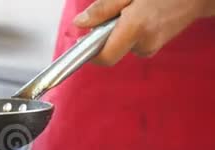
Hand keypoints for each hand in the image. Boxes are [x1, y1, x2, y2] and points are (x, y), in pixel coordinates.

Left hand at [74, 0, 214, 65]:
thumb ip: (103, 9)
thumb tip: (80, 24)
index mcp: (136, 27)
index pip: (105, 57)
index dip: (89, 54)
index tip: (81, 43)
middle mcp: (144, 43)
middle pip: (110, 52)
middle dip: (103, 37)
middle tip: (109, 16)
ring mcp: (150, 48)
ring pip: (120, 47)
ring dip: (116, 33)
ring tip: (129, 12)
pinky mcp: (153, 49)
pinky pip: (131, 45)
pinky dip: (127, 34)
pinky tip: (137, 18)